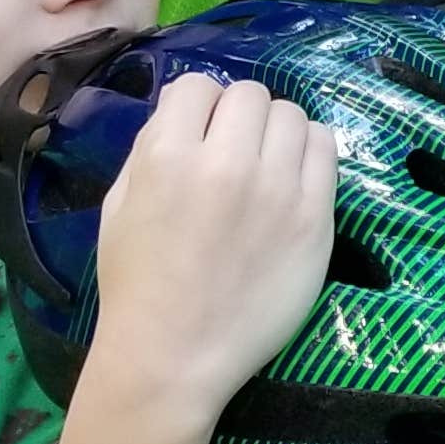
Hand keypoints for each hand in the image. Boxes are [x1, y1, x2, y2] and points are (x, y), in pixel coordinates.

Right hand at [57, 75, 334, 443]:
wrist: (173, 357)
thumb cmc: (137, 285)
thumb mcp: (118, 206)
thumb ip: (151, 150)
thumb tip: (185, 112)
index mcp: (167, 157)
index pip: (197, 86)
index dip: (195, 108)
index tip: (197, 134)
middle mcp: (226, 162)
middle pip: (249, 95)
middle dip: (237, 117)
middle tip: (233, 152)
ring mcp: (278, 189)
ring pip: (292, 115)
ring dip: (275, 132)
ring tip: (265, 167)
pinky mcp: (315, 216)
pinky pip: (326, 150)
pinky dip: (309, 154)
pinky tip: (292, 180)